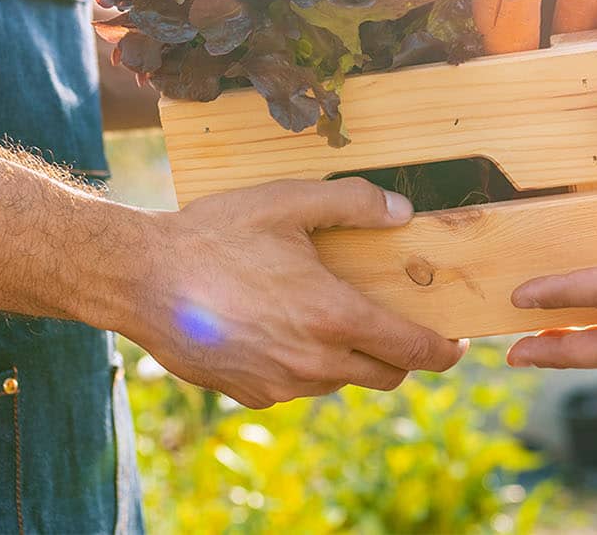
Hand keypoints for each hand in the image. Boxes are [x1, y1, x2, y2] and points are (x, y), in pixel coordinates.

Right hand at [128, 178, 466, 406]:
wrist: (141, 278)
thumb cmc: (216, 234)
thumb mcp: (288, 201)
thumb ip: (354, 202)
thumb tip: (402, 212)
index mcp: (333, 316)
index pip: (413, 350)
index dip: (444, 350)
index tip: (456, 341)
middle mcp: (313, 362)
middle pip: (386, 376)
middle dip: (403, 355)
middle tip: (398, 324)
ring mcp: (280, 385)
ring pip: (340, 382)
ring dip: (349, 357)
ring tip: (332, 316)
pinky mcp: (250, 395)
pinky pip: (296, 386)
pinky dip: (305, 363)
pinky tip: (283, 327)